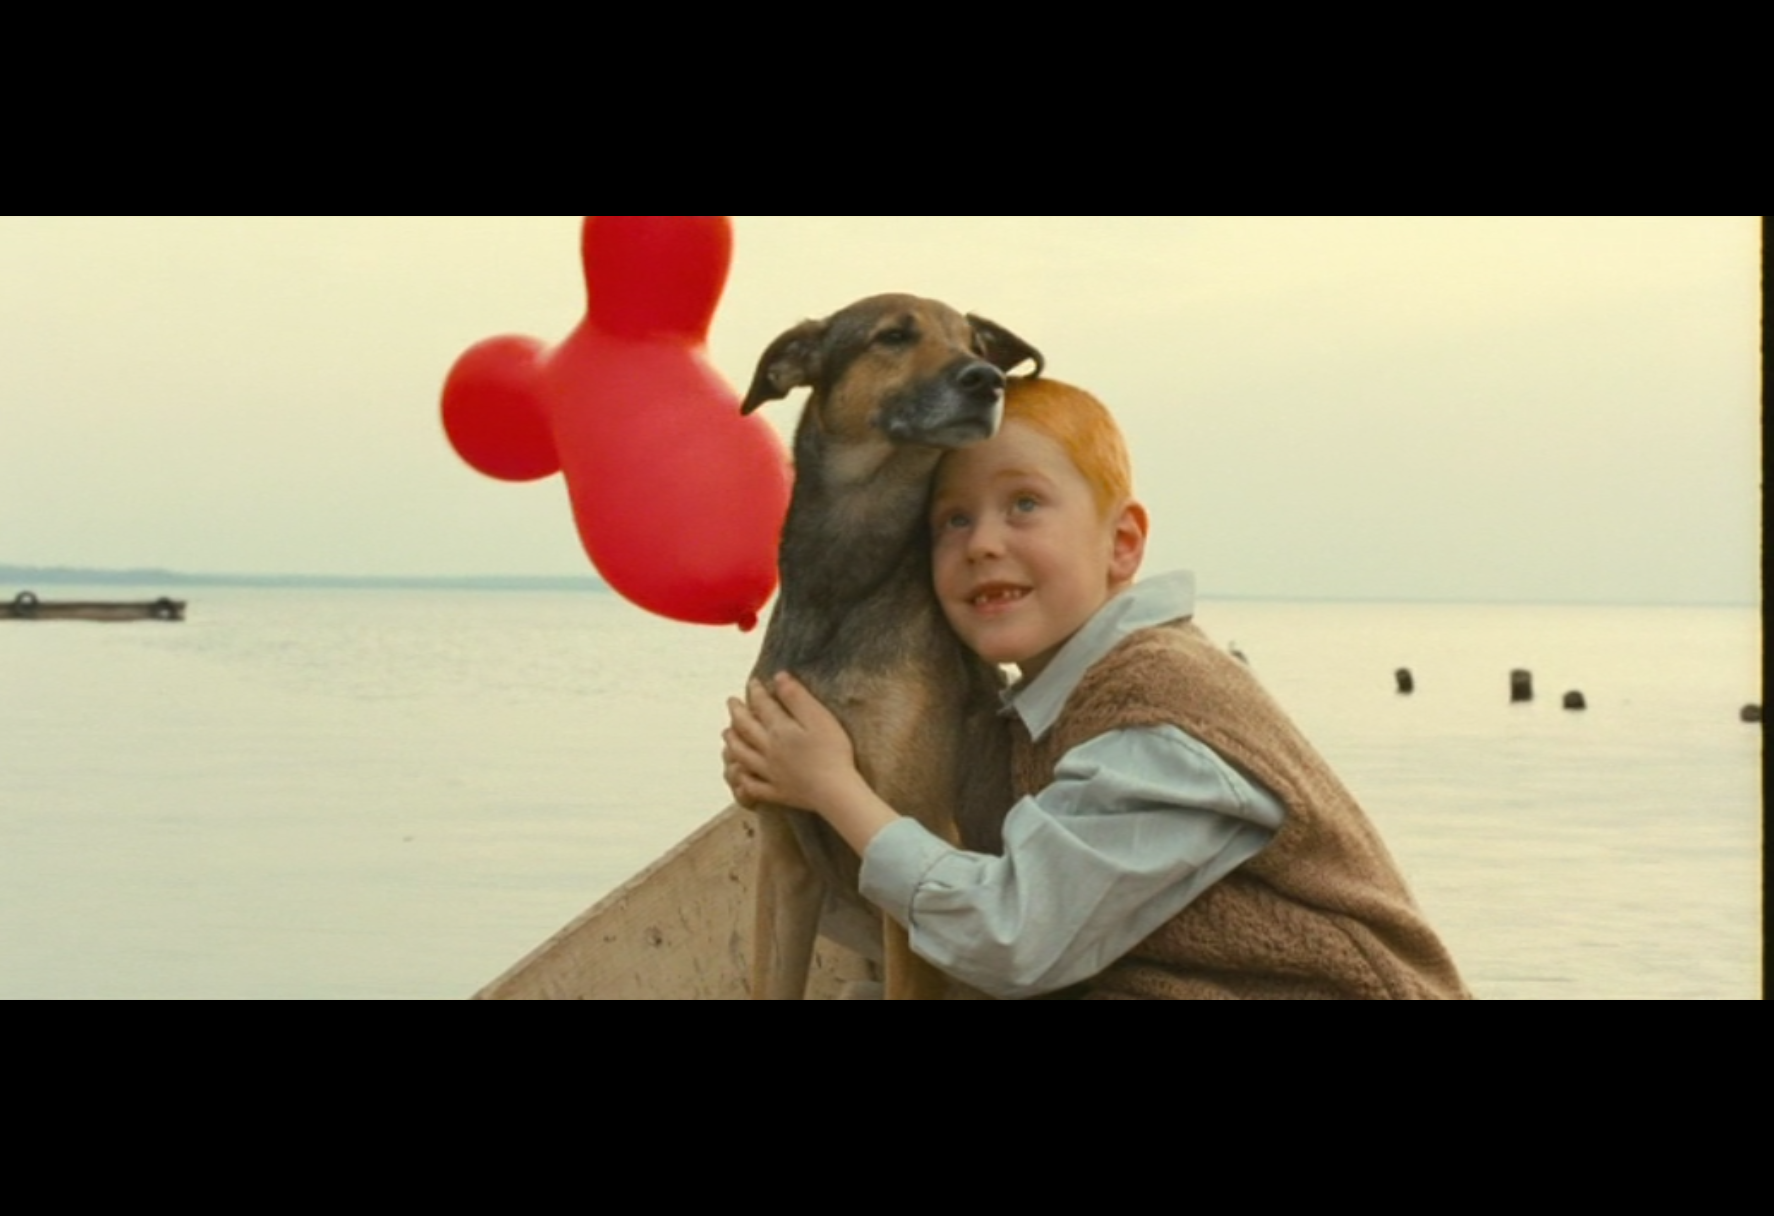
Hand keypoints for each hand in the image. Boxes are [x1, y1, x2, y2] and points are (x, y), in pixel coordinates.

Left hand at [724, 674, 860, 815]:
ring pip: (742, 755)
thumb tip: (778, 677)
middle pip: (746, 728)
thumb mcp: (819, 718)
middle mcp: (768, 749)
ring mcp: (770, 772)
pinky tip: (739, 775)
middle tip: (731, 702)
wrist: (835, 791)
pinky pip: (752, 786)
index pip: (762, 705)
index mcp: (780, 730)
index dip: (756, 692)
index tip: (752, 682)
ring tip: (727, 734)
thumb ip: (797, 697)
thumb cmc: (833, 752)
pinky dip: (742, 779)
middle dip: (737, 713)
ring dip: (732, 742)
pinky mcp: (777, 792)